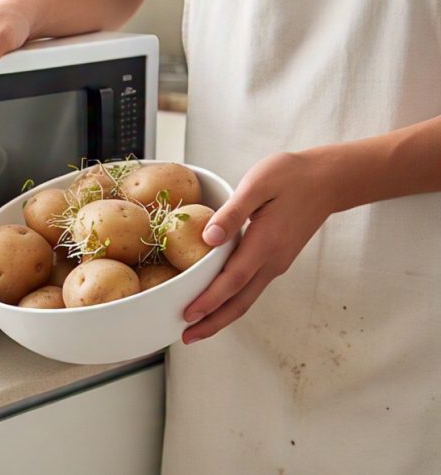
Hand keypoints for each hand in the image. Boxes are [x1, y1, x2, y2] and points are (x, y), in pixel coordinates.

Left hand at [181, 151, 336, 343]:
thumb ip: (232, 213)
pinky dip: (232, 301)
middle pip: (240, 302)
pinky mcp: (277, 260)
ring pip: (246, 299)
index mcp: (265, 244)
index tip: (188, 315)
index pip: (232, 280)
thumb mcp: (257, 184)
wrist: (328, 180)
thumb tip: (208, 238)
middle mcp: (273, 261)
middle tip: (186, 337)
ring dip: (221, 316)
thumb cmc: (291, 176)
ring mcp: (277, 263)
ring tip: (197, 327)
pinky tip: (218, 302)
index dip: (209, 300)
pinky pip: (251, 288)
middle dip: (212, 322)